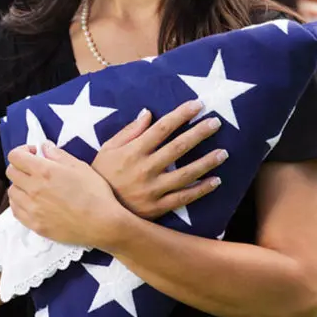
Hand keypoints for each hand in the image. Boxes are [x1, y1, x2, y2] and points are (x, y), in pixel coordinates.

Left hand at [6, 142, 125, 246]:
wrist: (103, 224)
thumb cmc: (95, 193)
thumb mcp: (80, 167)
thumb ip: (58, 155)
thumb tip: (44, 147)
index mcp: (44, 172)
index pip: (15, 156)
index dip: (22, 151)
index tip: (33, 154)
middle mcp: (33, 189)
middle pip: (11, 172)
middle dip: (20, 166)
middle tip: (34, 170)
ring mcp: (32, 209)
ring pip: (12, 192)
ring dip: (20, 185)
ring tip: (34, 187)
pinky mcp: (34, 225)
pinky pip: (15, 210)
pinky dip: (20, 203)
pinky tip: (32, 202)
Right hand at [91, 100, 226, 219]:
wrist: (93, 211)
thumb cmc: (100, 176)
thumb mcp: (107, 149)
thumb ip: (129, 132)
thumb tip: (148, 113)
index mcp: (132, 151)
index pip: (162, 128)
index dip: (181, 115)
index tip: (197, 105)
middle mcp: (145, 169)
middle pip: (178, 147)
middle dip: (199, 132)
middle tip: (216, 123)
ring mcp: (152, 190)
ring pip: (186, 173)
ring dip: (206, 161)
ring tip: (223, 153)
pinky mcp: (157, 208)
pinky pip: (183, 197)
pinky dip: (201, 190)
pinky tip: (215, 181)